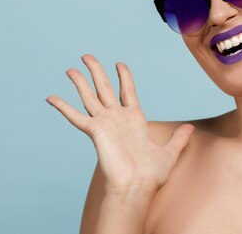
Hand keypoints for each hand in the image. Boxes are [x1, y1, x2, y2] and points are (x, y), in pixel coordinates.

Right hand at [46, 54, 194, 196]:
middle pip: (104, 88)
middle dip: (96, 71)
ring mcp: (105, 123)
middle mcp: (117, 118)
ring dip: (80, 82)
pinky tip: (51, 97)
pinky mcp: (95, 131)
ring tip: (70, 69)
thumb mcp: (169, 152)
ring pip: (89, 97)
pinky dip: (63, 107)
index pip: (127, 91)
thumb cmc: (151, 174)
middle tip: (87, 55)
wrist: (138, 185)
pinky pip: (76, 117)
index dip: (123, 76)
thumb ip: (178, 138)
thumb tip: (190, 128)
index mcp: (134, 119)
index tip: (119, 63)